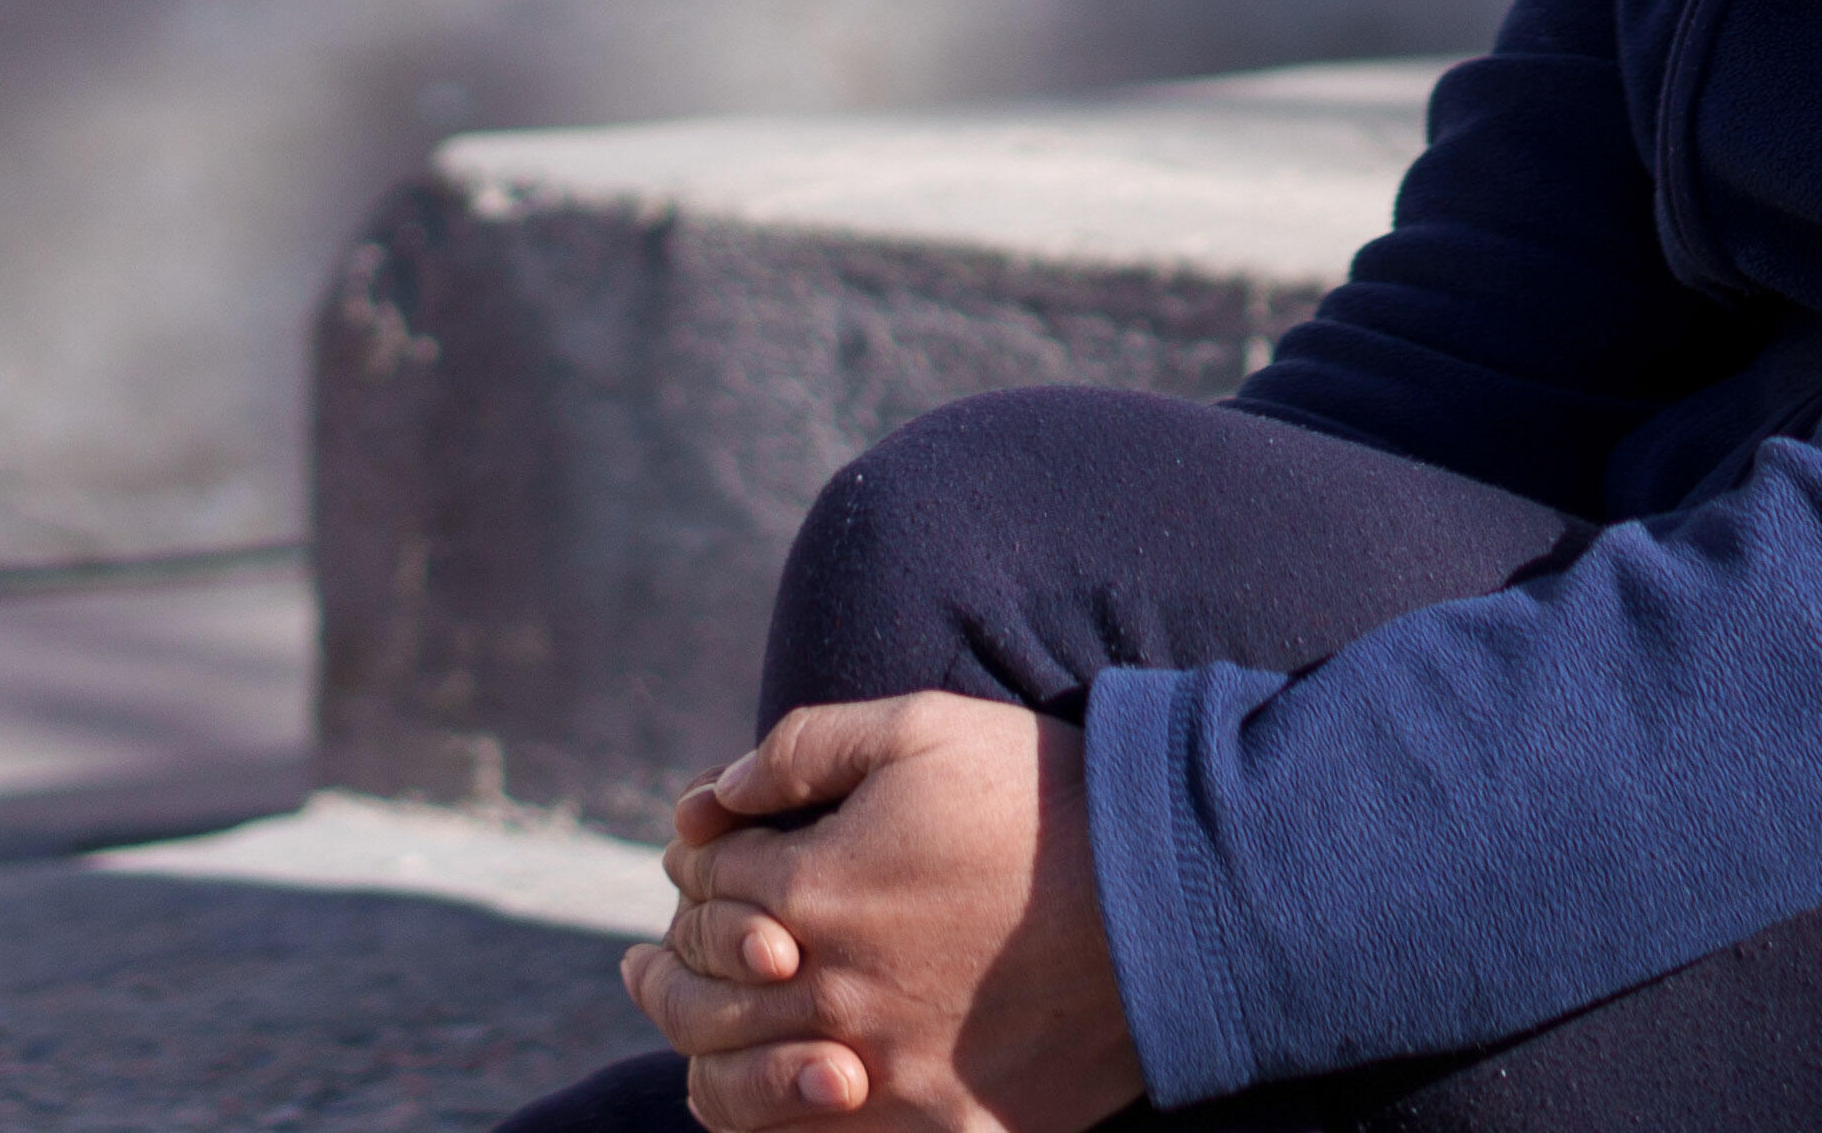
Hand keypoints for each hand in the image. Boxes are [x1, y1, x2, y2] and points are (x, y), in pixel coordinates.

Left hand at [620, 692, 1139, 1132]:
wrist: (1178, 904)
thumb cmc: (1052, 803)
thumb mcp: (926, 728)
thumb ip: (804, 748)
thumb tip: (711, 795)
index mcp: (814, 888)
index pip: (705, 881)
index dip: (697, 860)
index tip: (706, 853)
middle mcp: (825, 993)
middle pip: (695, 990)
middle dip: (664, 964)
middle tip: (644, 963)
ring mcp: (875, 1073)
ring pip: (727, 1083)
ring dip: (692, 1051)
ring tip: (682, 1034)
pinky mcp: (930, 1128)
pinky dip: (765, 1119)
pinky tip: (763, 1094)